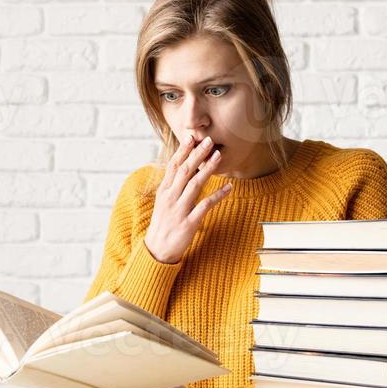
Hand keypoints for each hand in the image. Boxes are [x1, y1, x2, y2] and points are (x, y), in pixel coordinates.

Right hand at [144, 134, 231, 263]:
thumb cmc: (163, 223)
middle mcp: (170, 197)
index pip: (173, 165)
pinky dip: (218, 195)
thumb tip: (179, 166)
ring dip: (208, 169)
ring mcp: (179, 210)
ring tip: (218, 156)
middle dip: (197, 154)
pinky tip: (229, 188)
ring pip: (195, 184)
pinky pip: (205, 206)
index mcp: (164, 191)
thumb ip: (171, 184)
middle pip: (185, 171)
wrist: (157, 250)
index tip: (191, 137)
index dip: (183, 150)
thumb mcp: (162, 201)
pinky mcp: (189, 223)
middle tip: (209, 140)